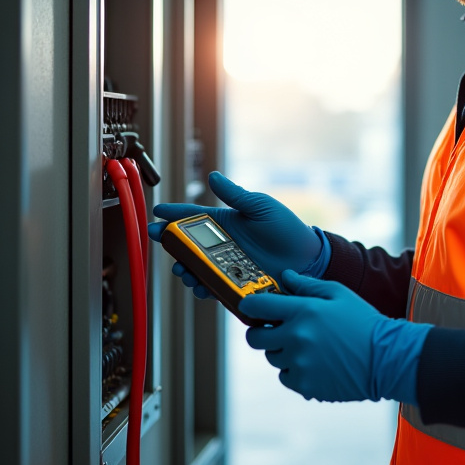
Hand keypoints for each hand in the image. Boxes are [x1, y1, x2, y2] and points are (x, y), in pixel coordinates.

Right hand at [149, 172, 325, 297]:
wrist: (308, 259)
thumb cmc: (287, 229)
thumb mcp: (261, 207)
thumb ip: (236, 195)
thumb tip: (213, 176)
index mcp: (226, 223)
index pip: (193, 217)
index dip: (173, 215)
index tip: (156, 213)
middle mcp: (222, 246)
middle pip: (189, 246)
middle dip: (173, 247)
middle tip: (167, 246)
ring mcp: (227, 266)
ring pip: (197, 269)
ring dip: (186, 270)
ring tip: (184, 271)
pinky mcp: (235, 284)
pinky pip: (214, 287)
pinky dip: (204, 288)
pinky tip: (200, 286)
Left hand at [239, 270, 392, 402]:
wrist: (387, 359)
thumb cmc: (363, 322)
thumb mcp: (339, 294)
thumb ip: (307, 285)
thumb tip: (284, 277)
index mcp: (303, 311)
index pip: (257, 307)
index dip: (250, 306)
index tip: (252, 307)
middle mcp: (296, 339)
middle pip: (255, 338)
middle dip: (261, 332)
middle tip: (276, 329)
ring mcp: (299, 364)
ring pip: (272, 358)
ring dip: (282, 351)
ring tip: (309, 346)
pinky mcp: (305, 385)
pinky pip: (286, 377)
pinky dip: (294, 371)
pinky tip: (316, 363)